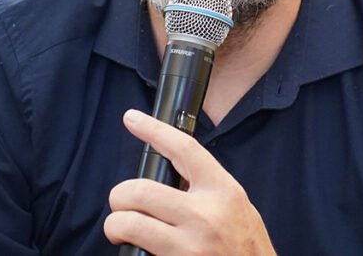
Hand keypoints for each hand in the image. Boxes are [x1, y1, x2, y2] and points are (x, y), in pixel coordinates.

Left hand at [104, 109, 275, 255]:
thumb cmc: (247, 248)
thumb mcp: (237, 206)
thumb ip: (207, 188)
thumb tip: (170, 166)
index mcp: (223, 191)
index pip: (184, 148)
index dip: (153, 129)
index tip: (132, 119)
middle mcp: (205, 216)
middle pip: (140, 189)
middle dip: (119, 197)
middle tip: (121, 204)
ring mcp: (190, 247)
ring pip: (128, 224)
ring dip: (116, 226)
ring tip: (121, 229)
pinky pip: (136, 252)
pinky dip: (128, 249)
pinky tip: (136, 249)